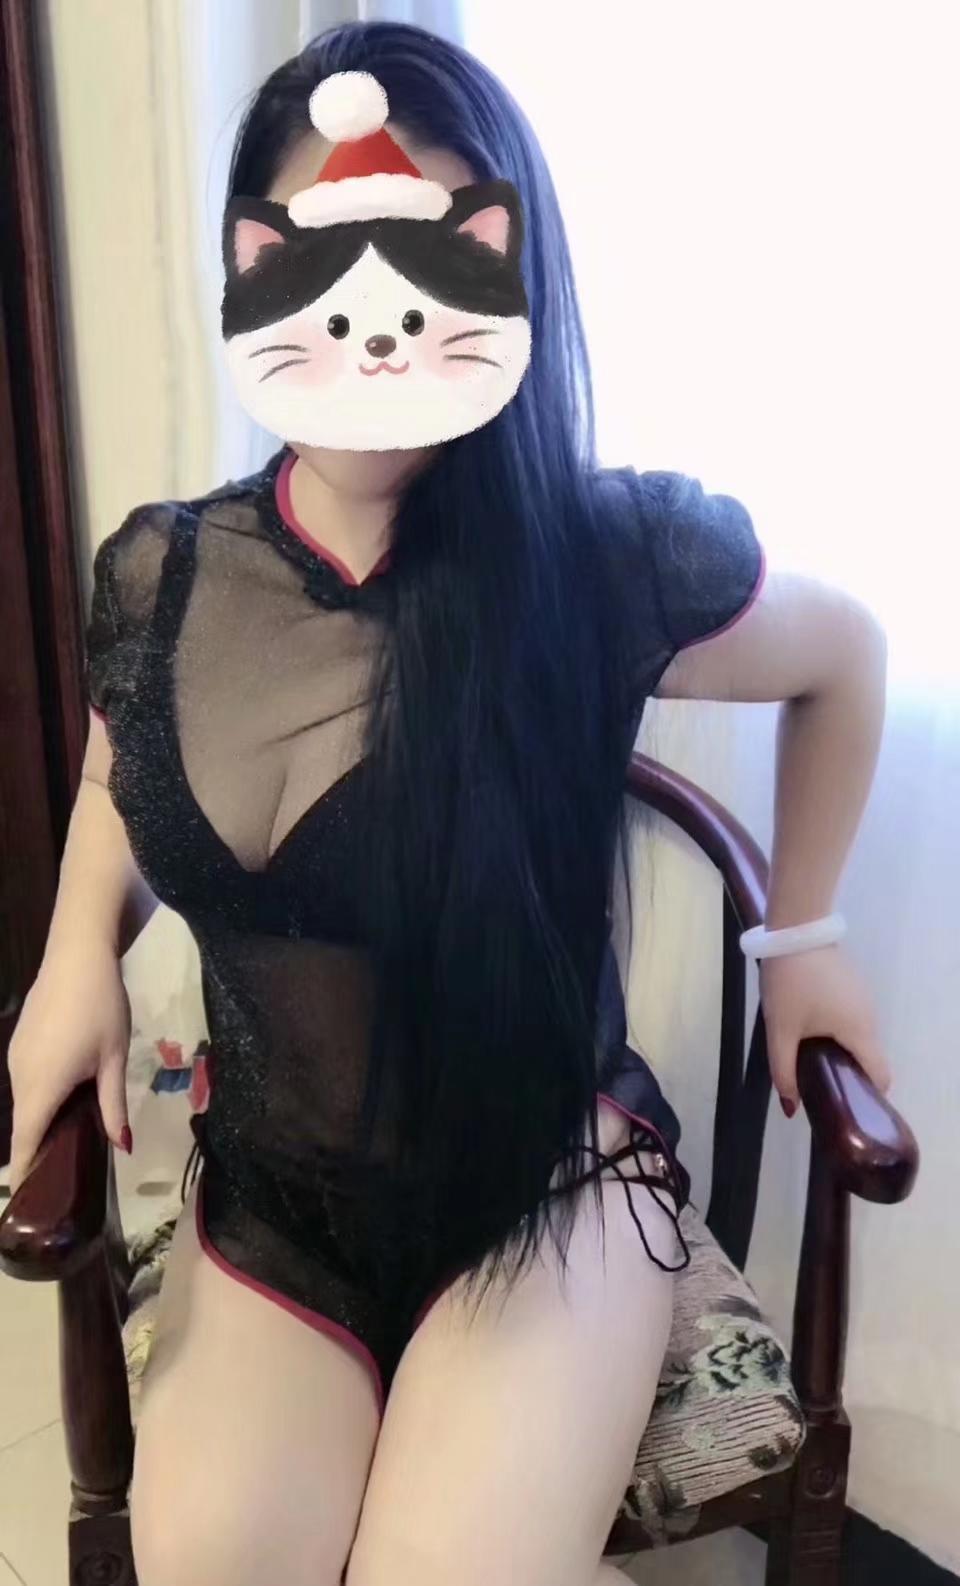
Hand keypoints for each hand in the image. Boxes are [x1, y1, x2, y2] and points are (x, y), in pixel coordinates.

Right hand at [7, 941, 131, 1194]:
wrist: (77, 956)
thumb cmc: (101, 1008)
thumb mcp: (114, 1059)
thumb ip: (113, 1105)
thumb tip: (121, 1146)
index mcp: (42, 1086)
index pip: (25, 1141)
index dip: (25, 1171)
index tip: (28, 1199)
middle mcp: (19, 1076)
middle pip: (24, 1124)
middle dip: (37, 1149)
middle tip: (62, 1172)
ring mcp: (15, 1057)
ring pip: (24, 1101)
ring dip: (39, 1120)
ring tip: (68, 1137)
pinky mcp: (18, 1042)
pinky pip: (25, 1080)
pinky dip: (39, 1096)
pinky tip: (63, 1097)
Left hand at [759, 945, 891, 1115]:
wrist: (794, 930)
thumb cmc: (790, 983)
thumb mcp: (781, 1029)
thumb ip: (784, 1070)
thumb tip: (792, 1107)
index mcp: (860, 1032)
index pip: (881, 1075)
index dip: (866, 1094)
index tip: (843, 1101)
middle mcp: (871, 1017)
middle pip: (869, 1057)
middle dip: (847, 1072)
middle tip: (817, 1079)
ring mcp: (865, 998)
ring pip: (859, 1037)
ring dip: (841, 1049)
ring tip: (810, 1053)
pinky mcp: (854, 984)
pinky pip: (852, 1018)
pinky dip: (839, 1029)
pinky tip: (812, 1025)